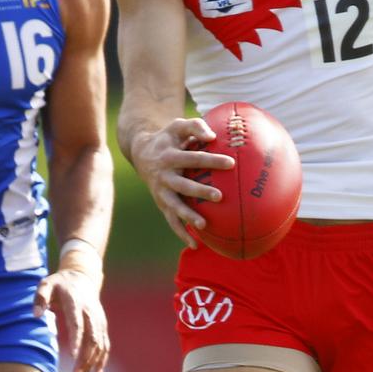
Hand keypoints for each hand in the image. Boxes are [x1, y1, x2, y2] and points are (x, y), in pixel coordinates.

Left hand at [34, 268, 109, 371]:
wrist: (82, 277)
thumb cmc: (60, 283)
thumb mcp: (47, 283)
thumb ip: (40, 297)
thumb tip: (36, 315)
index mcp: (75, 301)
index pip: (77, 322)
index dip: (77, 338)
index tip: (73, 355)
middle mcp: (90, 310)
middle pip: (92, 336)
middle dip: (86, 356)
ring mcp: (98, 318)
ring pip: (100, 342)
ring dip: (93, 360)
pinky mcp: (102, 323)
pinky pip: (105, 342)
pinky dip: (103, 357)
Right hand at [129, 118, 233, 245]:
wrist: (141, 153)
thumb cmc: (169, 138)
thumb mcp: (178, 126)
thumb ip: (195, 126)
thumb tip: (213, 136)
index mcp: (170, 156)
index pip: (193, 158)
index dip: (211, 160)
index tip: (231, 163)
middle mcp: (164, 176)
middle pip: (183, 185)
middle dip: (200, 191)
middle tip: (219, 196)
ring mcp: (162, 192)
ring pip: (175, 206)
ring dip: (188, 216)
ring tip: (204, 226)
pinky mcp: (162, 204)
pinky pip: (171, 221)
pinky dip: (181, 233)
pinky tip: (196, 245)